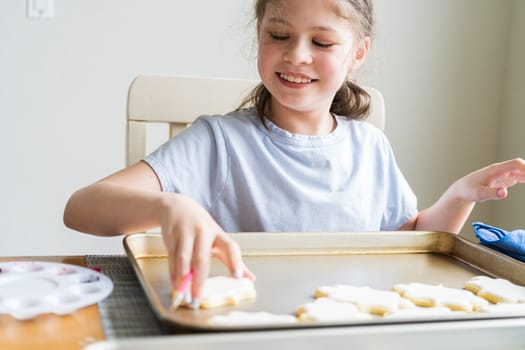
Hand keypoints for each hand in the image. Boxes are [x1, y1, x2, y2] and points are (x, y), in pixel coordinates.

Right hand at [159, 193, 254, 307]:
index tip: (238, 276)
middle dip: (199, 281)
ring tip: (183, 294)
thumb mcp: (218, 239)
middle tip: (197, 299)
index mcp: (218, 233)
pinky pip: (172, 257)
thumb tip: (250, 279)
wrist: (178, 207)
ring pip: (184, 258)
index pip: (230, 247)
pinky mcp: (172, 235)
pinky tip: (175, 284)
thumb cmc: (202, 227)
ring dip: (182, 278)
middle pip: (202, 258)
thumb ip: (232, 259)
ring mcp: (186, 232)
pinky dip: (173, 273)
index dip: (235, 261)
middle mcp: (203, 232)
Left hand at [455, 158, 524, 202]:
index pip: (516, 164)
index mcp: (495, 170)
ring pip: (521, 171)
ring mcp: (503, 174)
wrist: (462, 190)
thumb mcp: (478, 194)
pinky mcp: (504, 180)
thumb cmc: (468, 191)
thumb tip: (504, 192)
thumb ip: (491, 193)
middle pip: (521, 166)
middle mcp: (501, 170)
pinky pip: (519, 177)